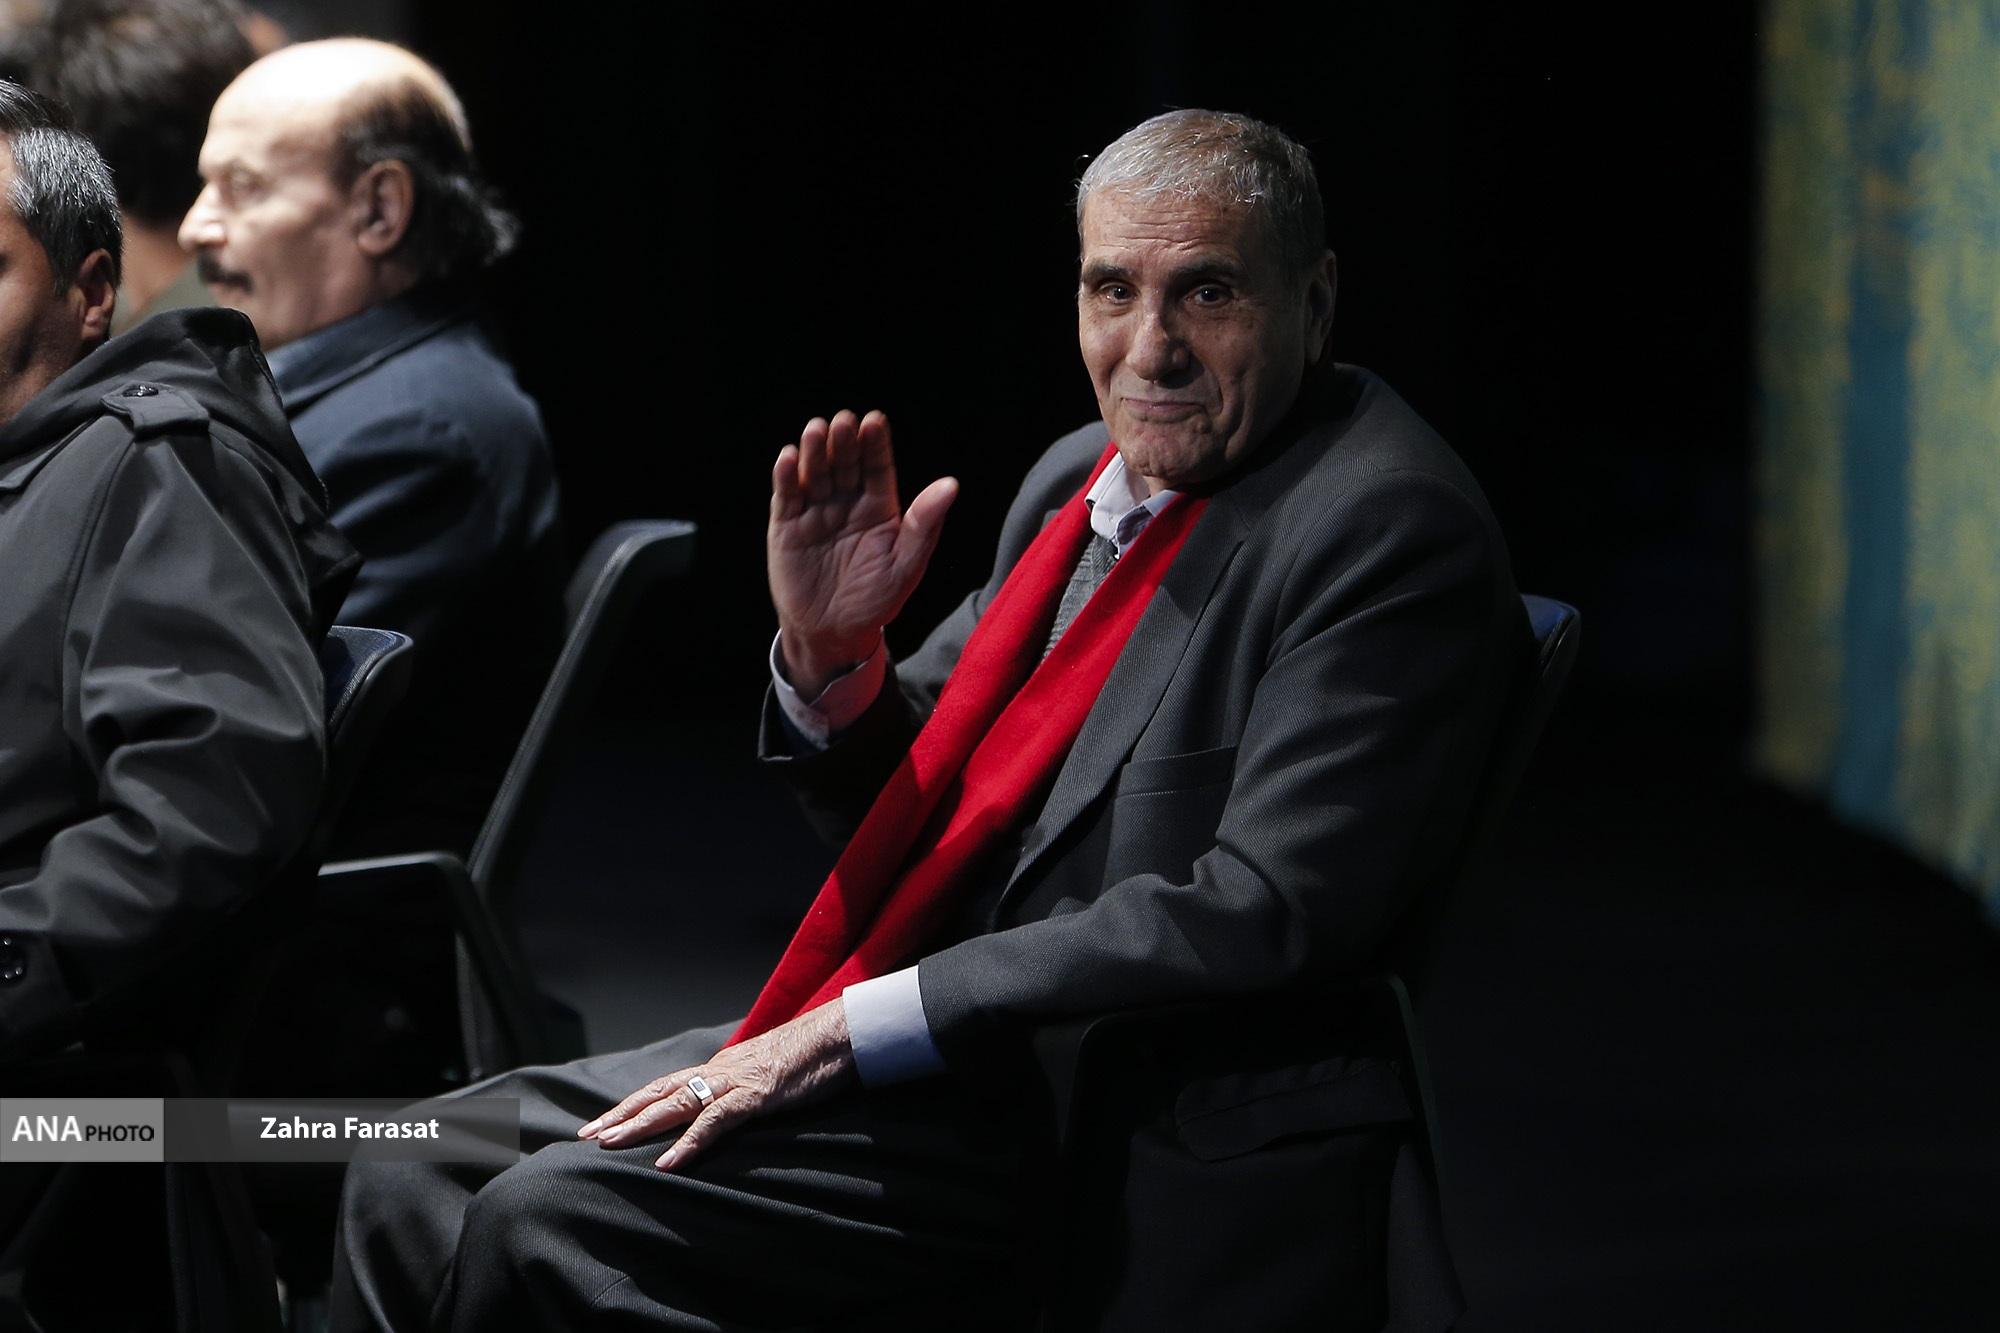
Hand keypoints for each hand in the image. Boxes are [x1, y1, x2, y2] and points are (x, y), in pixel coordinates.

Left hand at [576, 1001, 855, 1171]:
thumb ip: (743, 1088)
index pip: (665, 1085)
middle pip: (658, 1093)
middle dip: (621, 1115)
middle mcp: (719, 1071)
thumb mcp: (768, 1075)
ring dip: (640, 1126)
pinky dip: (688, 1142)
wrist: (840, 1034)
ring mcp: (735, 1082)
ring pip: (676, 1104)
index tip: (602, 1122)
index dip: (632, 1104)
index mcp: (720, 1068)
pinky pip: (714, 1122)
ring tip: (609, 1145)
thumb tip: (727, 1105)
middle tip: (586, 1136)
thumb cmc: (810, 1056)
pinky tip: (668, 1163)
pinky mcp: (756, 1095)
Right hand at [769, 409, 956, 696]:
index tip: (874, 421)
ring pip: (815, 472)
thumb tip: (951, 484)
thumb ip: (924, 524)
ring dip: (815, 451)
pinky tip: (789, 458)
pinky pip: (786, 496)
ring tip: (817, 431)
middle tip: (844, 422)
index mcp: (879, 506)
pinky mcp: (787, 526)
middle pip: (845, 463)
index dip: (876, 444)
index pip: (878, 467)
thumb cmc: (876, 600)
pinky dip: (787, 477)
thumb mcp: (906, 565)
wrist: (833, 633)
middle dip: (844, 441)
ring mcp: (816, 511)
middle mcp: (847, 502)